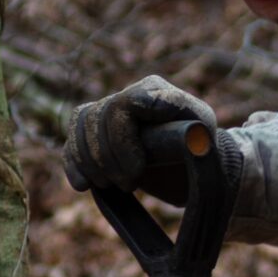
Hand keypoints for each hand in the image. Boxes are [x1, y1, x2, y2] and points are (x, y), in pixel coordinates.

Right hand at [64, 76, 221, 196]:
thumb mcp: (204, 140)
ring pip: (82, 125)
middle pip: (99, 117)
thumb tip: (177, 123)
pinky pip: (73, 138)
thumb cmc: (200, 152)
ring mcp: (109, 111)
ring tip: (111, 186)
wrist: (189, 166)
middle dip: (108, 158)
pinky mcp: (95, 132)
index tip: (137, 171)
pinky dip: (73, 162)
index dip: (123, 140)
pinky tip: (82, 185)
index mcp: (155, 90)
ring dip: (91, 162)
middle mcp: (129, 95)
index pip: (124, 104)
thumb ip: (193, 131)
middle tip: (129, 185)